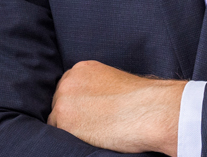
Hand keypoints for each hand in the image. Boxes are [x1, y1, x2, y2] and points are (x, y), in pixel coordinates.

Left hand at [48, 60, 185, 155]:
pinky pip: (58, 135)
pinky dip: (72, 139)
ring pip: (57, 120)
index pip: (68, 88)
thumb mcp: (114, 81)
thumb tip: (88, 103)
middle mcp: (69, 80)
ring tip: (94, 131)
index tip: (87, 112)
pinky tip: (91, 137)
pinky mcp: (63, 121)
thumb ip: (96, 87)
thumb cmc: (140, 99)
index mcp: (83, 67)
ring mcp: (64, 99)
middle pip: (59, 102)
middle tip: (91, 123)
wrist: (150, 109)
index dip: (77, 103)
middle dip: (71, 114)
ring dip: (70, 128)